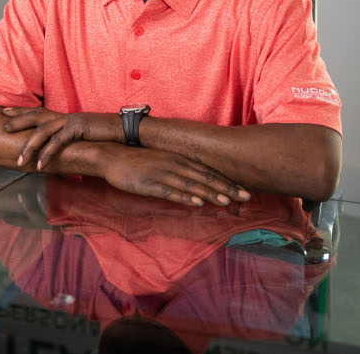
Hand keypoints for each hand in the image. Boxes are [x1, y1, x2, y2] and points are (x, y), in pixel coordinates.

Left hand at [2, 107, 121, 170]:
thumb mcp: (85, 134)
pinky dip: (47, 154)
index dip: (21, 111)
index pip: (39, 112)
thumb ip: (71, 138)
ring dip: (29, 147)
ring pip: (43, 131)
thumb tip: (62, 148)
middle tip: (3, 126)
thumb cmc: (107, 134)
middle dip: (18, 120)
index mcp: (66, 117)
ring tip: (19, 160)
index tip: (5, 111)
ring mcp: (71, 121)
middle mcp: (66, 116)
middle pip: (36, 116)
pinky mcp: (78, 128)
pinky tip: (40, 163)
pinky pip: (57, 142)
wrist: (126, 129)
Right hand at [98, 146, 249, 206]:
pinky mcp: (149, 184)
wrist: (112, 156)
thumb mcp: (165, 161)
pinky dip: (185, 197)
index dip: (228, 182)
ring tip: (228, 202)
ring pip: (192, 185)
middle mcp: (176, 164)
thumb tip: (201, 183)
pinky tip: (197, 203)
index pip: (210, 172)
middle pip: (206, 178)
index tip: (245, 191)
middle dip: (227, 188)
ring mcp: (163, 174)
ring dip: (210, 194)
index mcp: (181, 159)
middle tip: (246, 197)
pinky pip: (170, 192)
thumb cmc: (140, 161)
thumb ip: (183, 170)